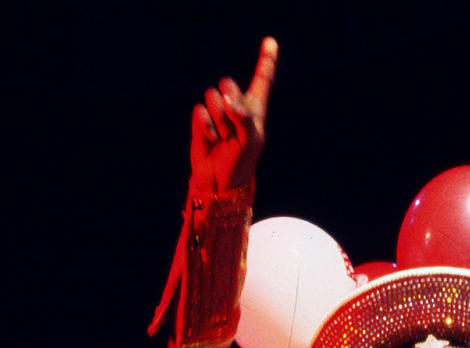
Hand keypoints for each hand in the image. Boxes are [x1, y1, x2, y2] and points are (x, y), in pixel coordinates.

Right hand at [190, 36, 277, 193]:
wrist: (220, 183)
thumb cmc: (241, 163)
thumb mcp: (251, 141)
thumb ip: (245, 117)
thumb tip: (228, 99)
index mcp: (254, 109)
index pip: (261, 81)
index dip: (266, 61)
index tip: (271, 42)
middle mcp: (235, 106)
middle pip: (227, 82)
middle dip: (229, 104)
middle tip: (232, 130)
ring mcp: (217, 113)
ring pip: (211, 96)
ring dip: (218, 120)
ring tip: (223, 138)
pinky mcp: (200, 120)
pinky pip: (199, 110)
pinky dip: (205, 127)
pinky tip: (211, 140)